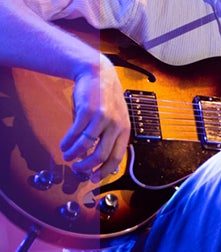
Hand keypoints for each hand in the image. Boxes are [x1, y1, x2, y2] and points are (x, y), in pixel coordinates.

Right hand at [59, 57, 129, 179]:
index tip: (94, 178)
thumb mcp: (115, 117)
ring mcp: (102, 117)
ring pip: (86, 146)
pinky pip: (75, 133)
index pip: (117, 156)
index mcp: (125, 128)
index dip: (105, 170)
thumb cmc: (105, 99)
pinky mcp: (87, 111)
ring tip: (67, 155)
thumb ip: (109, 136)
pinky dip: (67, 142)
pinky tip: (64, 144)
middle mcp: (116, 124)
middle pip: (101, 155)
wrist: (98, 73)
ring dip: (73, 155)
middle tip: (77, 169)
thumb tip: (98, 159)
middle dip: (87, 166)